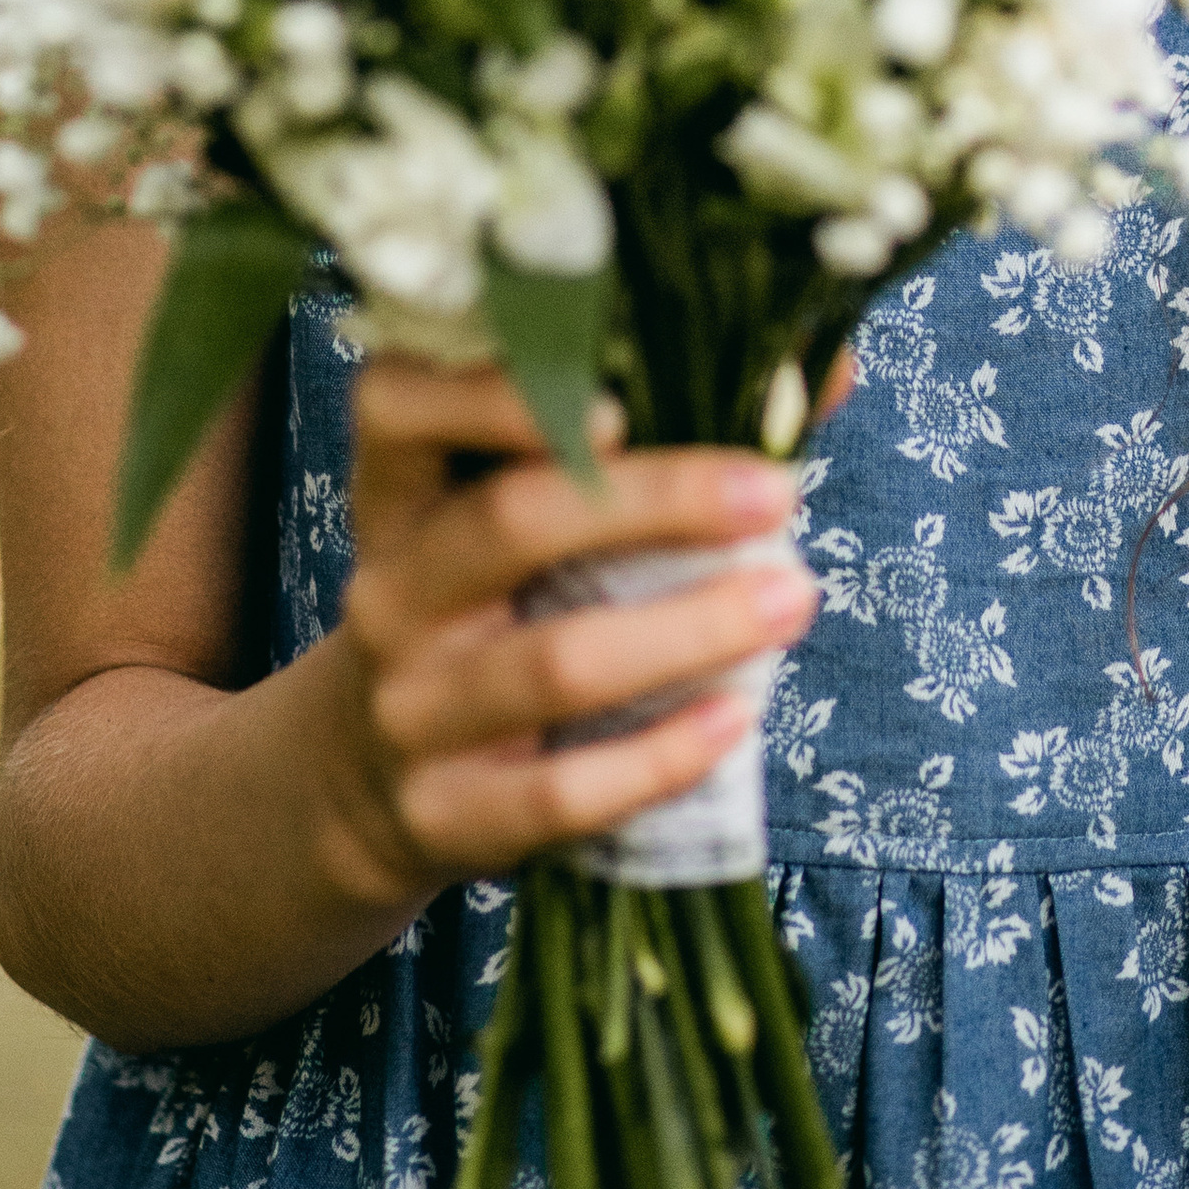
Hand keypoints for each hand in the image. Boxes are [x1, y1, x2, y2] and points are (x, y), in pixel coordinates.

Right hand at [311, 361, 823, 916]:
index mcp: (400, 491)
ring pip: (555, 663)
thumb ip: (645, 437)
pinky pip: (562, 791)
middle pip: (511, 522)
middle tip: (776, 492)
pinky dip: (661, 755)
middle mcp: (388, 590)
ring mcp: (409, 709)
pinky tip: (736, 716)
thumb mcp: (513, 518)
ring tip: (793, 599)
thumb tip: (819, 373)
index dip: (491, 393)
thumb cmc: (486, 610)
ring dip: (690, 630)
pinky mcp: (445, 814)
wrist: (369, 786)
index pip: (397, 406)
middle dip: (657, 502)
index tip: (618, 397)